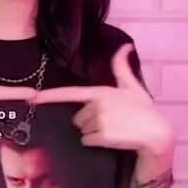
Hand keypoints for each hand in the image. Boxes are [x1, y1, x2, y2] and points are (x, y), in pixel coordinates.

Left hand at [34, 43, 173, 156]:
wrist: (156, 133)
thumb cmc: (144, 110)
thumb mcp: (132, 86)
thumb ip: (121, 67)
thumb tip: (126, 46)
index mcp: (102, 91)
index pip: (70, 93)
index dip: (49, 96)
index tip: (31, 97)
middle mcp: (98, 104)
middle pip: (78, 117)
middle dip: (89, 121)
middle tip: (111, 120)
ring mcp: (100, 120)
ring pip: (82, 130)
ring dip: (94, 132)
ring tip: (114, 128)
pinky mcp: (102, 136)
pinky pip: (87, 141)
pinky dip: (96, 142)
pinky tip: (112, 138)